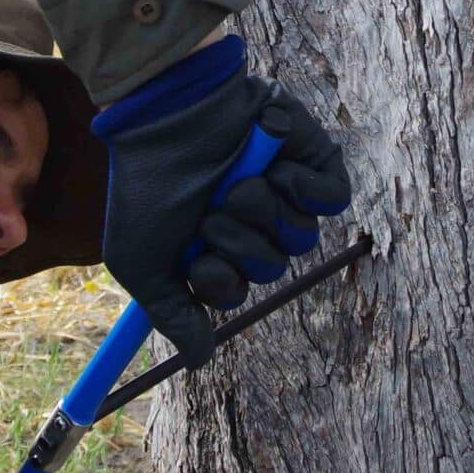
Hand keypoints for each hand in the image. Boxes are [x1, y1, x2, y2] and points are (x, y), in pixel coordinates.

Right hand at [90, 37, 351, 364]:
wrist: (169, 111)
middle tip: (213, 213)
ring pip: (300, 237)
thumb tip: (202, 361)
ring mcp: (283, 191)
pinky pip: (332, 200)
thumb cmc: (148, 182)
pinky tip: (279, 172)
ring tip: (238, 184)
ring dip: (265, 214)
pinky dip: (306, 191)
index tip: (198, 259)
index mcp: (213, 246)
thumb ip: (173, 313)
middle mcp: (250, 222)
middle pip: (271, 267)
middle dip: (240, 243)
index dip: (221, 283)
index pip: (236, 291)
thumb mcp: (142, 261)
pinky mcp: (311, 161)